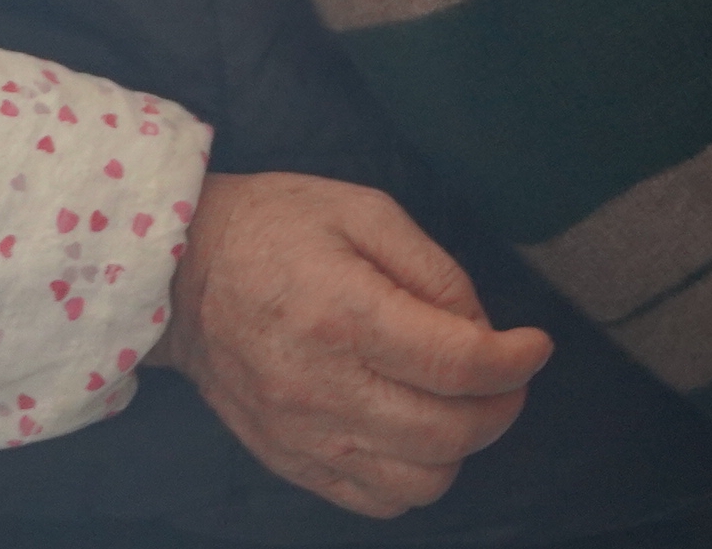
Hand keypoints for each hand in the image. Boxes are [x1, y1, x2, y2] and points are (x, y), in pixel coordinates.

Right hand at [149, 171, 551, 515]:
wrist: (176, 276)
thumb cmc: (276, 228)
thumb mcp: (365, 211)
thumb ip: (434, 270)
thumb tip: (482, 327)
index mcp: (344, 315)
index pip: (458, 364)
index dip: (516, 360)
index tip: (536, 344)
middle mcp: (322, 387)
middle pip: (448, 433)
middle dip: (502, 407)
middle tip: (508, 375)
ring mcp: (302, 434)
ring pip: (418, 482)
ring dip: (461, 449)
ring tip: (463, 404)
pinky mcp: (287, 460)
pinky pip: (372, 500)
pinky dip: (414, 477)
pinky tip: (417, 433)